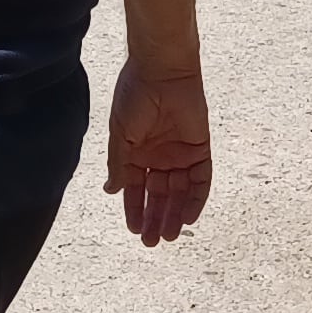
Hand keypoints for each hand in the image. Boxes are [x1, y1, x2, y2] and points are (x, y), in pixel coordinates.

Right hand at [103, 61, 211, 246]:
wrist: (162, 71)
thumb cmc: (134, 96)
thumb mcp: (120, 134)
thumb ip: (118, 163)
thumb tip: (111, 191)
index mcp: (136, 152)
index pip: (136, 188)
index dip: (134, 208)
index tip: (133, 229)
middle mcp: (158, 156)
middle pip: (158, 195)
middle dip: (154, 218)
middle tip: (151, 242)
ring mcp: (180, 154)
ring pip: (178, 192)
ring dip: (173, 214)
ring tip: (168, 236)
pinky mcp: (200, 149)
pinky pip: (200, 181)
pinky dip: (195, 199)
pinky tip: (187, 217)